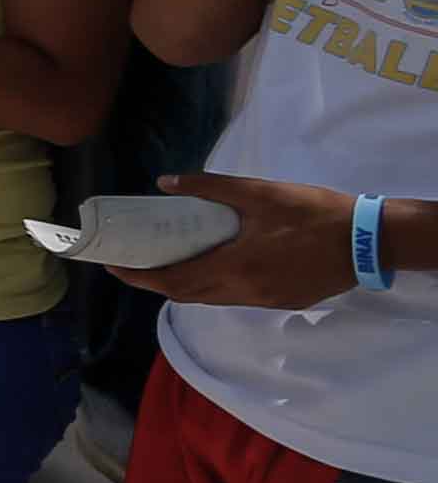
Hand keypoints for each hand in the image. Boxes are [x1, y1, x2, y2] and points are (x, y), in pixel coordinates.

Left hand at [130, 172, 369, 310]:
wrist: (368, 239)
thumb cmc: (312, 213)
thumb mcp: (259, 193)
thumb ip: (210, 187)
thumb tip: (166, 182)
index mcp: (234, 268)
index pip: (172, 281)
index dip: (139, 277)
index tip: (114, 266)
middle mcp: (245, 292)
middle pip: (188, 295)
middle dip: (156, 282)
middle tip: (136, 262)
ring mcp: (266, 301)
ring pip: (213, 298)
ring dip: (187, 284)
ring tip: (170, 261)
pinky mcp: (285, 300)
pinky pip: (237, 298)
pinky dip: (216, 285)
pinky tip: (216, 264)